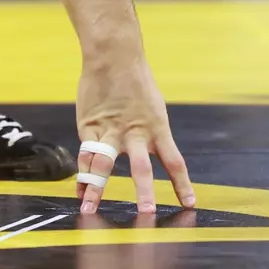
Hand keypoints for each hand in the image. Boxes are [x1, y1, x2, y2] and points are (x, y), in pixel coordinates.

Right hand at [75, 50, 195, 214]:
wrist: (113, 55)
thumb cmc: (134, 81)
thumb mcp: (151, 107)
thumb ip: (149, 132)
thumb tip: (148, 151)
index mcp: (158, 129)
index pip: (174, 161)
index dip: (182, 184)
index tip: (189, 204)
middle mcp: (136, 134)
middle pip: (142, 168)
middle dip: (143, 192)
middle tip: (146, 213)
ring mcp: (111, 132)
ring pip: (104, 164)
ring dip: (95, 188)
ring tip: (88, 208)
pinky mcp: (90, 127)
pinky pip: (86, 155)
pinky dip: (81, 175)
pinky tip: (78, 192)